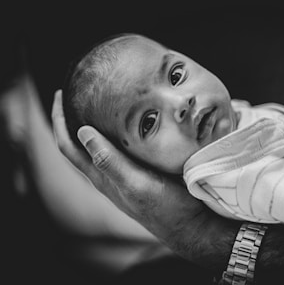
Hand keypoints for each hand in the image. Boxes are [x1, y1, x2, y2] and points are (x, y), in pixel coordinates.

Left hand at [51, 89, 234, 266]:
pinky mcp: (141, 175)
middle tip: (79, 93)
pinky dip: (118, 133)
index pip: (69, 147)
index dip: (59, 121)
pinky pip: (120, 150)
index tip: (60, 95)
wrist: (190, 226)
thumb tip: (83, 132)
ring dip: (96, 124)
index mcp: (102, 176)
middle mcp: (109, 176)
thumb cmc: (165, 207)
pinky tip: (132, 125)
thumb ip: (110, 161)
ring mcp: (125, 176)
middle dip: (73, 119)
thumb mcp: (136, 183)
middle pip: (80, 145)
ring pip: (101, 146)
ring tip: (103, 102)